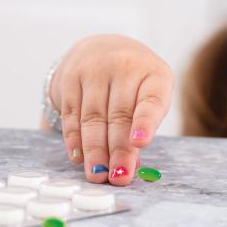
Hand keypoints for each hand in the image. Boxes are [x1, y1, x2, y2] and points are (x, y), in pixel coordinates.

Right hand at [48, 34, 173, 184]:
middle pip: (120, 115)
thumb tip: (132, 167)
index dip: (146, 122)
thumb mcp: (149, 98)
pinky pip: (72, 113)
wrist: (104, 49)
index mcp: (155, 74)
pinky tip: (79, 157)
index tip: (141, 143)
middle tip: (118, 177)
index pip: (151, 100)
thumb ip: (144, 127)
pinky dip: (74, 139)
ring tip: (98, 174)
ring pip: (93, 117)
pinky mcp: (71, 77)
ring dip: (95, 150)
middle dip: (118, 150)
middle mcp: (125, 66)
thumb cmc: (135, 84)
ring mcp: (95, 69)